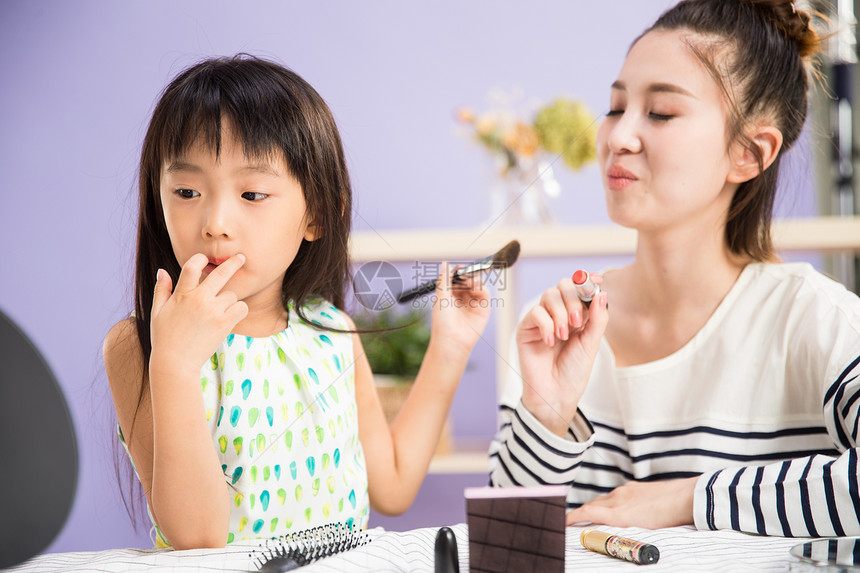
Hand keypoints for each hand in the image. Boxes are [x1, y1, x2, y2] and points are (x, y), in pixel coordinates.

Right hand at [150, 253, 248, 374]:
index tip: (206, 258)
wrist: (176, 363)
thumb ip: (162, 290)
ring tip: (217, 312)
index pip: (192, 266)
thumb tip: (163, 271)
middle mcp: (199, 299)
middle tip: (240, 257)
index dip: (200, 259)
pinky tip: (231, 315)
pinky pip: (241, 307)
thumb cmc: (165, 338)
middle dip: (233, 263)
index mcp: (182, 294)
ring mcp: (213, 311)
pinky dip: (239, 310)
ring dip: (228, 300)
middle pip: (221, 273)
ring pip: (231, 294)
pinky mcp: (225, 323)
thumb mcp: (157, 312)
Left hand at [429, 261, 491, 353]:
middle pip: (468, 280)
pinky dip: (482, 287)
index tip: (459, 267)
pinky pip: (485, 293)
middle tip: (466, 274)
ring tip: (470, 281)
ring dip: (474, 280)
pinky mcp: (482, 308)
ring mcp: (472, 303)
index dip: (458, 272)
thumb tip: (445, 263)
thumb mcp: (441, 297)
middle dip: (467, 275)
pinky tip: (476, 287)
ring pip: (477, 285)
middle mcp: (461, 298)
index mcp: (449, 295)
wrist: (452, 340)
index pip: (456, 278)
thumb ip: (444, 279)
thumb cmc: (443, 322)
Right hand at [517, 274, 608, 435]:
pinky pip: (536, 312)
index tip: (597, 281)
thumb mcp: (591, 343)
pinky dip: (546, 325)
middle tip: (578, 321)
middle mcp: (559, 313)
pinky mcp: (527, 328)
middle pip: (564, 285)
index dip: (588, 280)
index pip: (580, 288)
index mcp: (578, 314)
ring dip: (560, 313)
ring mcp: (542, 319)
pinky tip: (551, 342)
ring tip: (564, 335)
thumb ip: (598, 318)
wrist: (556, 394)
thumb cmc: (573, 371)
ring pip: (549, 295)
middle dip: (573, 299)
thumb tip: (602, 293)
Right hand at [566, 477, 697, 528]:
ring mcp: (627, 490)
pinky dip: (610, 503)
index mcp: (619, 511)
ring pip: (604, 499)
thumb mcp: (643, 530)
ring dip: (597, 508)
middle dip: (582, 513)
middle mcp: (619, 498)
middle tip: (575, 522)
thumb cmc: (669, 517)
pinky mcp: (635, 487)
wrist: (688, 497)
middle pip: (592, 504)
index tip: (562, 521)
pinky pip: (616, 495)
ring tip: (596, 518)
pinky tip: (618, 508)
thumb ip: (623, 529)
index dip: (572, 517)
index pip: (587, 511)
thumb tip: (612, 535)